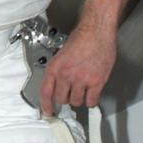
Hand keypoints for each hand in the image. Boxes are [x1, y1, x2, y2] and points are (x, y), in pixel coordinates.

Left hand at [38, 0, 127, 114]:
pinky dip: (91, 101)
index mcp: (55, 67)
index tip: (47, 112)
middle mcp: (66, 75)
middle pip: (62, 99)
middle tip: (70, 93)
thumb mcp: (62, 54)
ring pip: (76, 101)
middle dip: (66, 98)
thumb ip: (59, 70)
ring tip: (82, 90)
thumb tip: (58, 85)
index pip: (46, 92)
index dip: (46, 105)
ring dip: (79, 99)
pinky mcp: (96, 81)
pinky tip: (91, 95)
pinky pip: (92, 100)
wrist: (97, 30)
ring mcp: (81, 79)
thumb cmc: (82, 38)